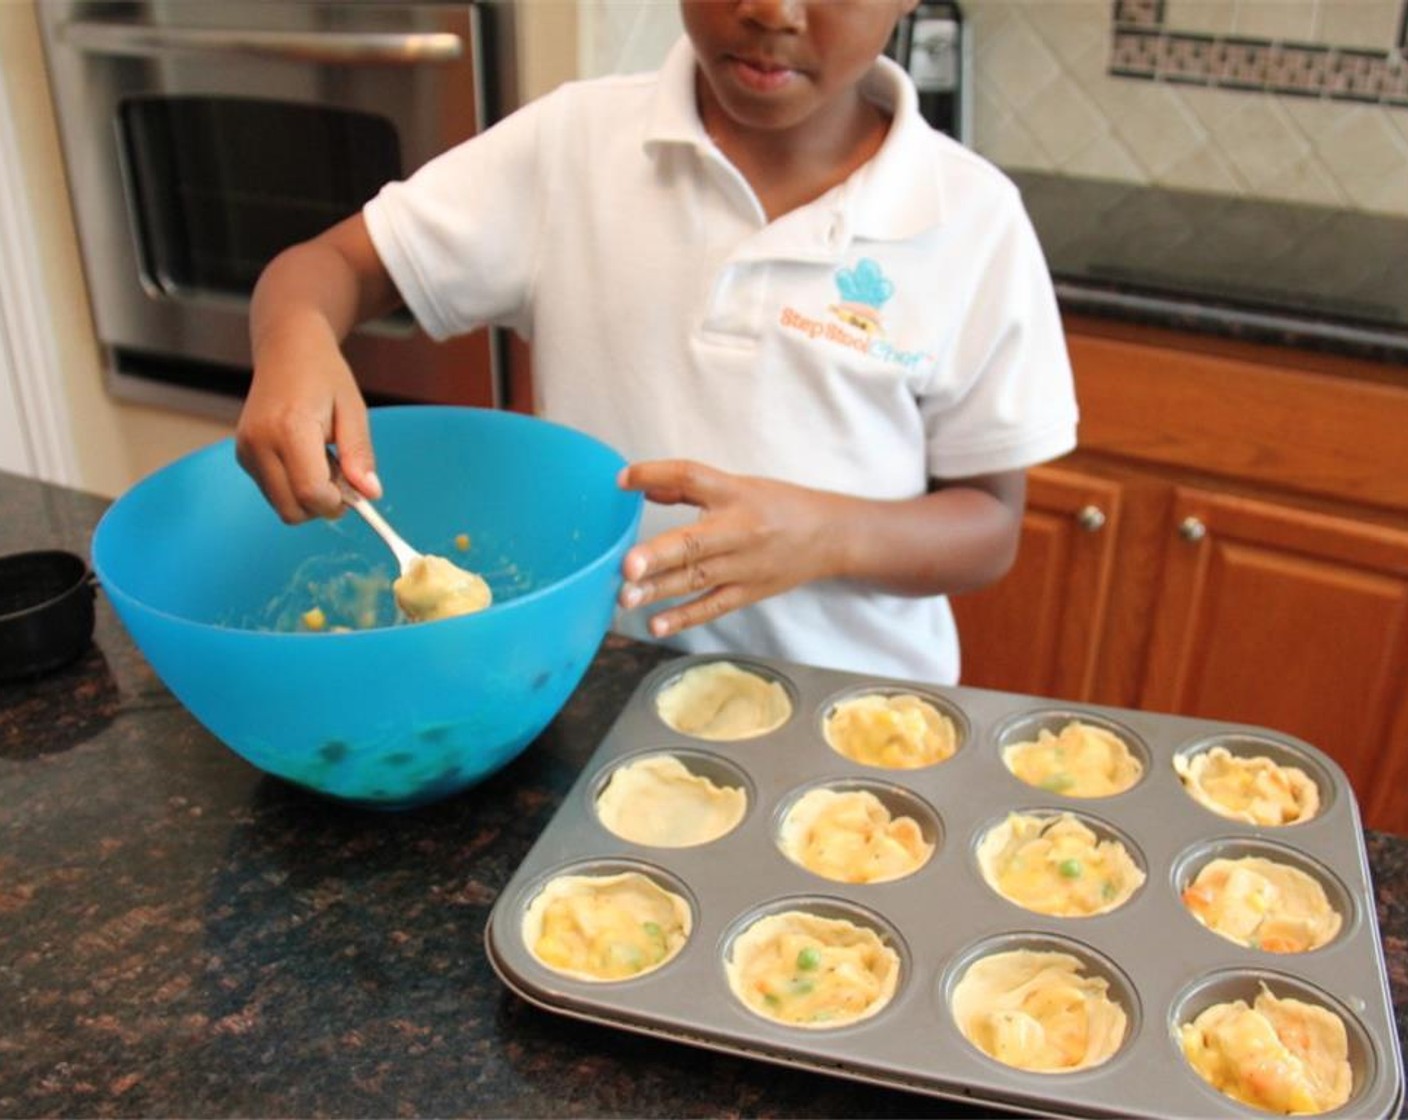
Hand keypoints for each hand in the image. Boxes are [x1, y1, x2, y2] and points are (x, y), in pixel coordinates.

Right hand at [234, 320, 379, 523]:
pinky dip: (294, 487)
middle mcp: (259, 442)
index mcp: (289, 428)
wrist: (287, 348)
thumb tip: (371, 494)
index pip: (310, 493)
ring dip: (309, 497)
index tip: (355, 491)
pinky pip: (273, 492)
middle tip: (342, 476)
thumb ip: (360, 454)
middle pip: (291, 509)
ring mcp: (246, 450)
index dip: (337, 503)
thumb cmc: (324, 375)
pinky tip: (305, 458)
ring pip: (281, 505)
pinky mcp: (242, 455)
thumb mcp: (353, 410)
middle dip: (322, 505)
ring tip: (323, 460)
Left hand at [616, 460, 845, 637]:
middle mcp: (739, 530)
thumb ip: (687, 487)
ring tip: (625, 597)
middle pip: (694, 542)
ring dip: (659, 590)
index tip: (622, 479)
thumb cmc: (779, 506)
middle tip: (627, 566)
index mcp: (735, 493)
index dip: (656, 475)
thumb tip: (640, 486)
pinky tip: (655, 624)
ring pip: (696, 578)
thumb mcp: (737, 486)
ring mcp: (744, 566)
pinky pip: (712, 607)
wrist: (830, 535)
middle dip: (658, 555)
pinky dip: (684, 618)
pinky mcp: (748, 593)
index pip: (692, 478)